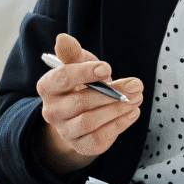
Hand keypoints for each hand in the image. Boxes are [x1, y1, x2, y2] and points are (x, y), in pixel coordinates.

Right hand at [36, 33, 144, 173]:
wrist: (83, 114)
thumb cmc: (81, 84)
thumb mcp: (79, 65)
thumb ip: (72, 53)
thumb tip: (63, 38)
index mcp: (47, 87)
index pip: (62, 78)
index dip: (85, 73)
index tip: (107, 68)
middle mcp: (51, 111)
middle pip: (80, 102)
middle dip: (111, 92)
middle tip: (135, 84)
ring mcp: (64, 131)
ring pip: (90, 121)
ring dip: (117, 109)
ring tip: (136, 98)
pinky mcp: (80, 145)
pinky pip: (99, 137)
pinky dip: (119, 124)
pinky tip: (132, 112)